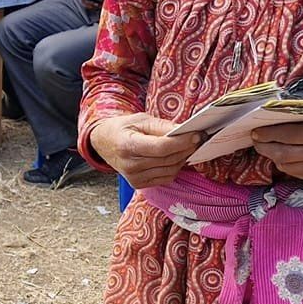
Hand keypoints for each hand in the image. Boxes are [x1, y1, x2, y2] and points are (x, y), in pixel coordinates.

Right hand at [89, 113, 205, 188]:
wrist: (104, 143)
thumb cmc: (123, 128)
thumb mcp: (140, 119)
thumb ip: (162, 126)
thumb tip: (185, 130)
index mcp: (127, 146)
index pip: (161, 147)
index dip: (182, 142)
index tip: (196, 135)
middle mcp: (130, 165)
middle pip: (168, 159)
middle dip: (187, 148)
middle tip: (198, 138)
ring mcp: (134, 178)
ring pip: (170, 170)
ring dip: (183, 158)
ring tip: (188, 146)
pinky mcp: (139, 184)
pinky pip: (166, 177)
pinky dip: (175, 167)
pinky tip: (176, 157)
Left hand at [249, 110, 302, 182]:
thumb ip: (298, 113)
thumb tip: (269, 115)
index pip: (287, 135)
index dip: (268, 134)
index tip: (255, 131)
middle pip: (283, 154)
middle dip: (264, 147)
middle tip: (256, 140)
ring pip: (286, 166)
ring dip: (273, 156)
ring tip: (267, 146)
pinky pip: (295, 173)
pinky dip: (285, 164)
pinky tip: (282, 155)